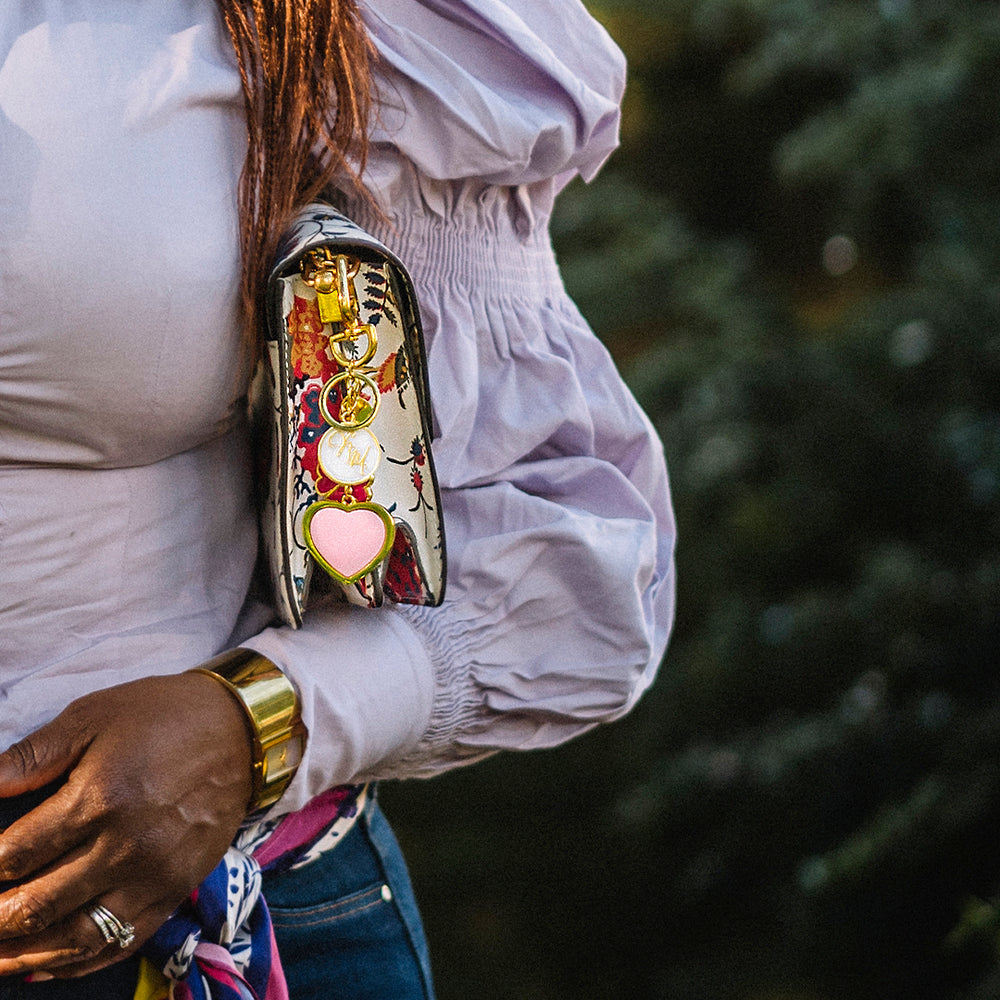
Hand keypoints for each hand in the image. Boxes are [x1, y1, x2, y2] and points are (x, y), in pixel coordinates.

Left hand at [0, 671, 253, 978]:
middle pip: (37, 906)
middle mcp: (127, 846)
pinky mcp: (176, 889)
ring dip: (23, 955)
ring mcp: (155, 875)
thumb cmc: (163, 716)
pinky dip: (76, 963)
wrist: (242, 730)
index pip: (16, 856)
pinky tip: (44, 964)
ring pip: (76, 938)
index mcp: (100, 798)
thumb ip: (32, 755)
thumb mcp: (93, 716)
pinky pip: (120, 943)